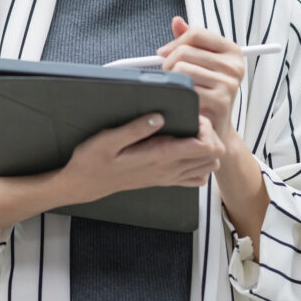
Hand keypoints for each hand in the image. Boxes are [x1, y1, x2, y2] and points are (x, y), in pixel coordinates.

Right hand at [57, 113, 225, 205]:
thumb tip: (159, 116)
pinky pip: (196, 178)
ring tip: (189, 133)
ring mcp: (169, 177)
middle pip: (214, 156)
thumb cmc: (94, 161)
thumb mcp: (108, 139)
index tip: (189, 116)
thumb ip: (135, 128)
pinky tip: (184, 150)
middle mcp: (169, 170)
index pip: (205, 146)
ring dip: (206, 147)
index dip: (205, 127)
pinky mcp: (165, 180)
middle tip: (191, 121)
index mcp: (160, 157)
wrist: (85, 184)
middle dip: (210, 135)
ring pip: (209, 167)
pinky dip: (199, 163)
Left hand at [157, 16, 244, 137]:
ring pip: (180, 69)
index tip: (165, 53)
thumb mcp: (202, 62)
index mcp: (232, 51)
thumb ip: (190, 41)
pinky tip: (182, 100)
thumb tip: (177, 21)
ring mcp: (228, 84)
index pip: (196, 34)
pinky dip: (176, 94)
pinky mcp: (219, 102)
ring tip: (177, 88)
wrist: (216, 127)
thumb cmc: (207, 91)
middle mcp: (234, 66)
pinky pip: (183, 89)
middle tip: (170, 75)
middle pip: (184, 51)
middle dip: (168, 63)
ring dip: (171, 80)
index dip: (175, 42)